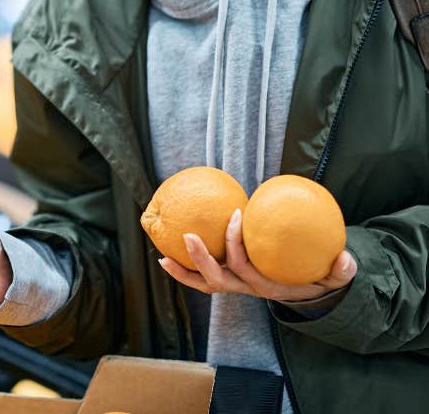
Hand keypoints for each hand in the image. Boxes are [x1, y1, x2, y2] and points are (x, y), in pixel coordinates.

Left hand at [158, 208, 356, 301]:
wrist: (309, 292)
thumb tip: (346, 256)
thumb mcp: (334, 276)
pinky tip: (167, 254)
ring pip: (205, 284)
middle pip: (218, 281)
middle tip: (187, 235)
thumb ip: (341, 270)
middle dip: (201, 260)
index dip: (237, 245)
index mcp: (267, 286)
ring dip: (184, 271)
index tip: (236, 215)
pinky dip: (185, 270)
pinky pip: (202, 278)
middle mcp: (247, 289)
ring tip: (162, 256)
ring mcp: (235, 286)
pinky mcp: (228, 279)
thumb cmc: (318, 277)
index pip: (247, 269)